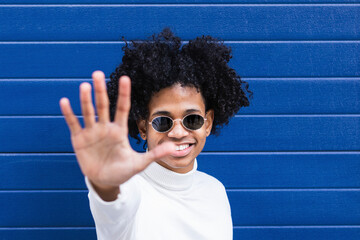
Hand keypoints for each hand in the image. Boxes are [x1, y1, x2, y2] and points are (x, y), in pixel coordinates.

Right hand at [59, 71, 174, 197]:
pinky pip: (74, 124)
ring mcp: (92, 133)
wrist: (106, 181)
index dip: (123, 94)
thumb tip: (174, 148)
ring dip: (86, 100)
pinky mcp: (79, 140)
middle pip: (103, 106)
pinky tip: (65, 102)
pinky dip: (69, 114)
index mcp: (120, 130)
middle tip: (97, 73)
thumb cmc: (123, 171)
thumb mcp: (140, 163)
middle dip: (100, 90)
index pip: (122, 108)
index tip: (125, 78)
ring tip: (84, 85)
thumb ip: (155, 154)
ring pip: (88, 112)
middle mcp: (105, 128)